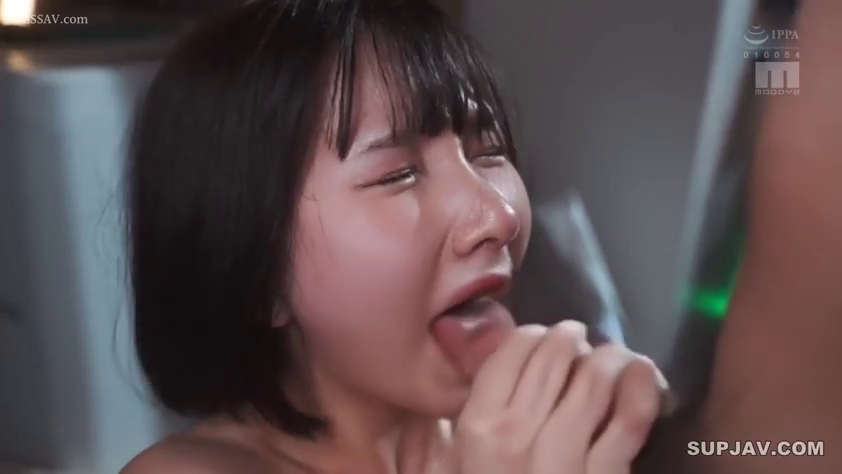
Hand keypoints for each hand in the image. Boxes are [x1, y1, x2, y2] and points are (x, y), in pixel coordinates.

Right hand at [453, 320, 663, 473]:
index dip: (530, 334)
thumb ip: (422, 441)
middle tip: (575, 337)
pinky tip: (641, 372)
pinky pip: (629, 424)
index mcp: (477, 429)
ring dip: (605, 357)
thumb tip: (432, 405)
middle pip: (554, 360)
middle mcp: (521, 435)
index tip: (539, 336)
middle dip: (569, 339)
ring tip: (607, 353)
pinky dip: (641, 391)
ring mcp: (568, 458)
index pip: (511, 354)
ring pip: (594, 382)